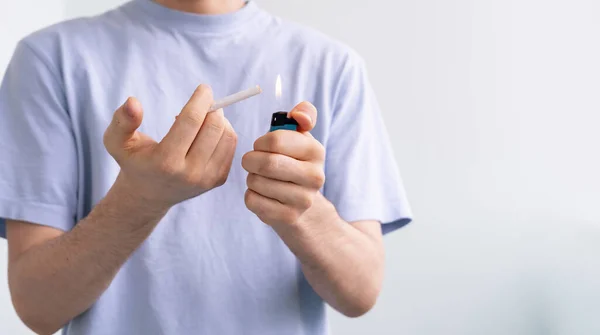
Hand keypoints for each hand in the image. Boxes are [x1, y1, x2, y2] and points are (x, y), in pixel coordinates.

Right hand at [103, 85, 236, 212]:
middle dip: (211, 108)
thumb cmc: (133, 161)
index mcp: (165, 162)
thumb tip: (133, 101)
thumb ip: (122, 121)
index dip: (200, 100)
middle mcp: (190, 174)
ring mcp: (207, 179)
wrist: (149, 194)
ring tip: (202, 118)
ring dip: (219, 119)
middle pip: (213, 127)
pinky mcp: (219, 180)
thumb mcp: (116, 141)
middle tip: (203, 102)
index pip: (191, 122)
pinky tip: (207, 132)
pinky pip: (231, 146)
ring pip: (227, 135)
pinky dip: (223, 131)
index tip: (204, 88)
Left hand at [242, 102, 324, 226]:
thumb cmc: (294, 161)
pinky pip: (253, 201)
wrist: (301, 203)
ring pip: (256, 182)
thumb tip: (299, 114)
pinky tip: (262, 195)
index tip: (262, 147)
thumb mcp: (300, 136)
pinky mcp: (288, 217)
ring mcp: (303, 200)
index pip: (275, 140)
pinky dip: (251, 195)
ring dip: (251, 178)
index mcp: (316, 151)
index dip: (260, 142)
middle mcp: (315, 177)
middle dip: (251, 160)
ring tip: (260, 179)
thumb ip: (304, 114)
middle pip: (267, 163)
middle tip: (251, 162)